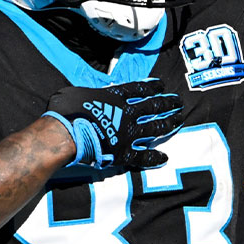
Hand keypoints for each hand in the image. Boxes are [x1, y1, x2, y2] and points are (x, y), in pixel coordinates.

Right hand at [43, 79, 183, 180]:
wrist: (64, 135)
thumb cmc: (64, 111)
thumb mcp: (75, 91)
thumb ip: (88, 92)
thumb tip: (87, 94)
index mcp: (115, 97)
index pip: (139, 88)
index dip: (152, 86)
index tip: (162, 85)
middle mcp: (127, 113)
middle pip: (153, 106)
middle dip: (168, 103)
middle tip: (179, 101)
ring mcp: (128, 134)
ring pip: (155, 128)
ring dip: (169, 123)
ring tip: (180, 120)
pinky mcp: (125, 153)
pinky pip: (144, 156)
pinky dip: (155, 157)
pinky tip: (165, 157)